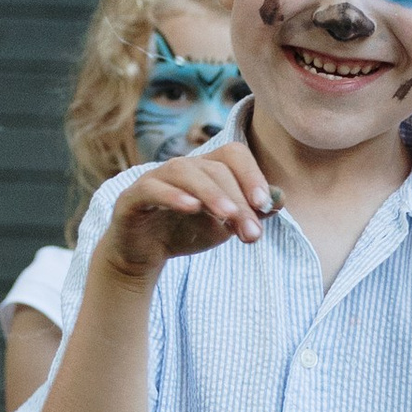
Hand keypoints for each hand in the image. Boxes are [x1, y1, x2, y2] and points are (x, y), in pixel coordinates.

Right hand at [98, 135, 278, 278]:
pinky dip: (172, 195)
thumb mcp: (225, 225)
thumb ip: (250, 212)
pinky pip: (151, 188)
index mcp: (205, 168)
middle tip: (252, 233)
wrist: (143, 256)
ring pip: (184, 171)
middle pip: (214, 169)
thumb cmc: (186, 232)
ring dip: (211, 193)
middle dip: (237, 200)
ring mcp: (154, 178)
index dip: (251, 175)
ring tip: (228, 216)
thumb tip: (280, 200)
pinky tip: (191, 207)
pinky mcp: (132, 197)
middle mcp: (181, 167)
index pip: (233, 155)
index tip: (265, 204)